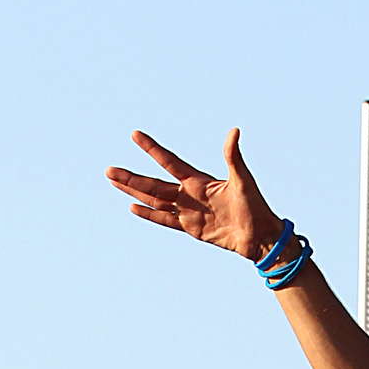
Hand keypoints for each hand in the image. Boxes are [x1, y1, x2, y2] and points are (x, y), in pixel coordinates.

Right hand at [105, 127, 280, 261]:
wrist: (259, 237)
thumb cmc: (254, 206)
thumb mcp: (243, 180)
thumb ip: (233, 156)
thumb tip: (234, 131)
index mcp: (198, 180)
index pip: (169, 161)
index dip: (152, 148)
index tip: (135, 134)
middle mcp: (189, 193)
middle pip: (154, 184)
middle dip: (131, 177)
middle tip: (108, 169)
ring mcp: (188, 211)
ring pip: (154, 200)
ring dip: (133, 192)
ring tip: (113, 182)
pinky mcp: (191, 228)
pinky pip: (165, 220)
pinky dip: (149, 214)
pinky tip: (132, 206)